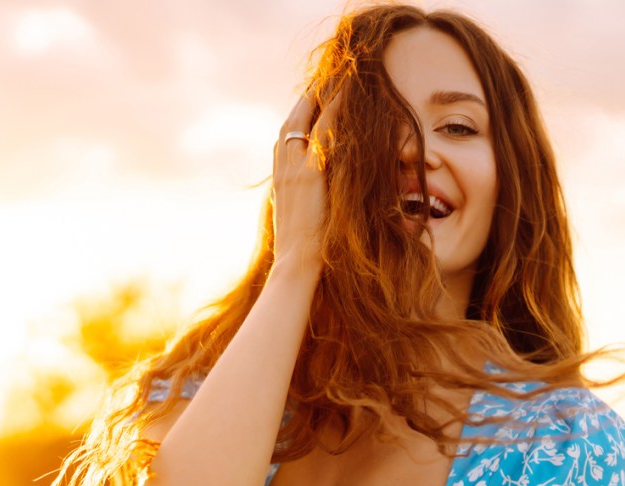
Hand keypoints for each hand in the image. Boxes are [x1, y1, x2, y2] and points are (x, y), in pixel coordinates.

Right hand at [271, 92, 336, 272]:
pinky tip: (345, 94)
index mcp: (279, 183)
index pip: (284, 141)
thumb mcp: (301, 227)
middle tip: (321, 81)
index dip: (295, 121)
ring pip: (301, 120)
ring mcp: (293, 170)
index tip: (307, 105)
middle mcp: (281, 170)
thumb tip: (315, 207)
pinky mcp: (309, 174)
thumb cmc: (303, 257)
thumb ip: (306, 209)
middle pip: (289, 123)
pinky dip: (332, 109)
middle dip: (304, 100)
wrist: (295, 267)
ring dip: (316, 97)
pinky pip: (322, 132)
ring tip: (334, 79)